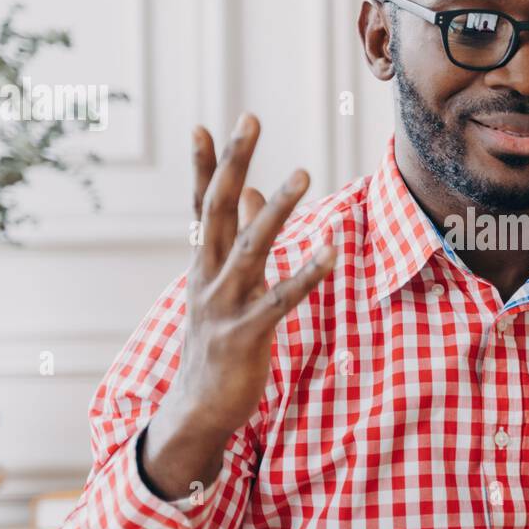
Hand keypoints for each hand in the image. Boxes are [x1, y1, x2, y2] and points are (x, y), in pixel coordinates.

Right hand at [142, 113, 335, 496]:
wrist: (196, 410)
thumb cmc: (216, 344)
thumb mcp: (222, 289)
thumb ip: (236, 241)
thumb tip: (250, 195)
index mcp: (201, 264)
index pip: (201, 206)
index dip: (202, 166)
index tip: (203, 125)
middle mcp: (206, 277)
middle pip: (218, 210)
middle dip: (233, 163)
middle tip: (250, 119)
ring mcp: (223, 305)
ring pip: (250, 247)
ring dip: (275, 208)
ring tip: (301, 172)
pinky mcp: (246, 334)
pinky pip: (281, 299)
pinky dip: (307, 273)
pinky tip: (332, 252)